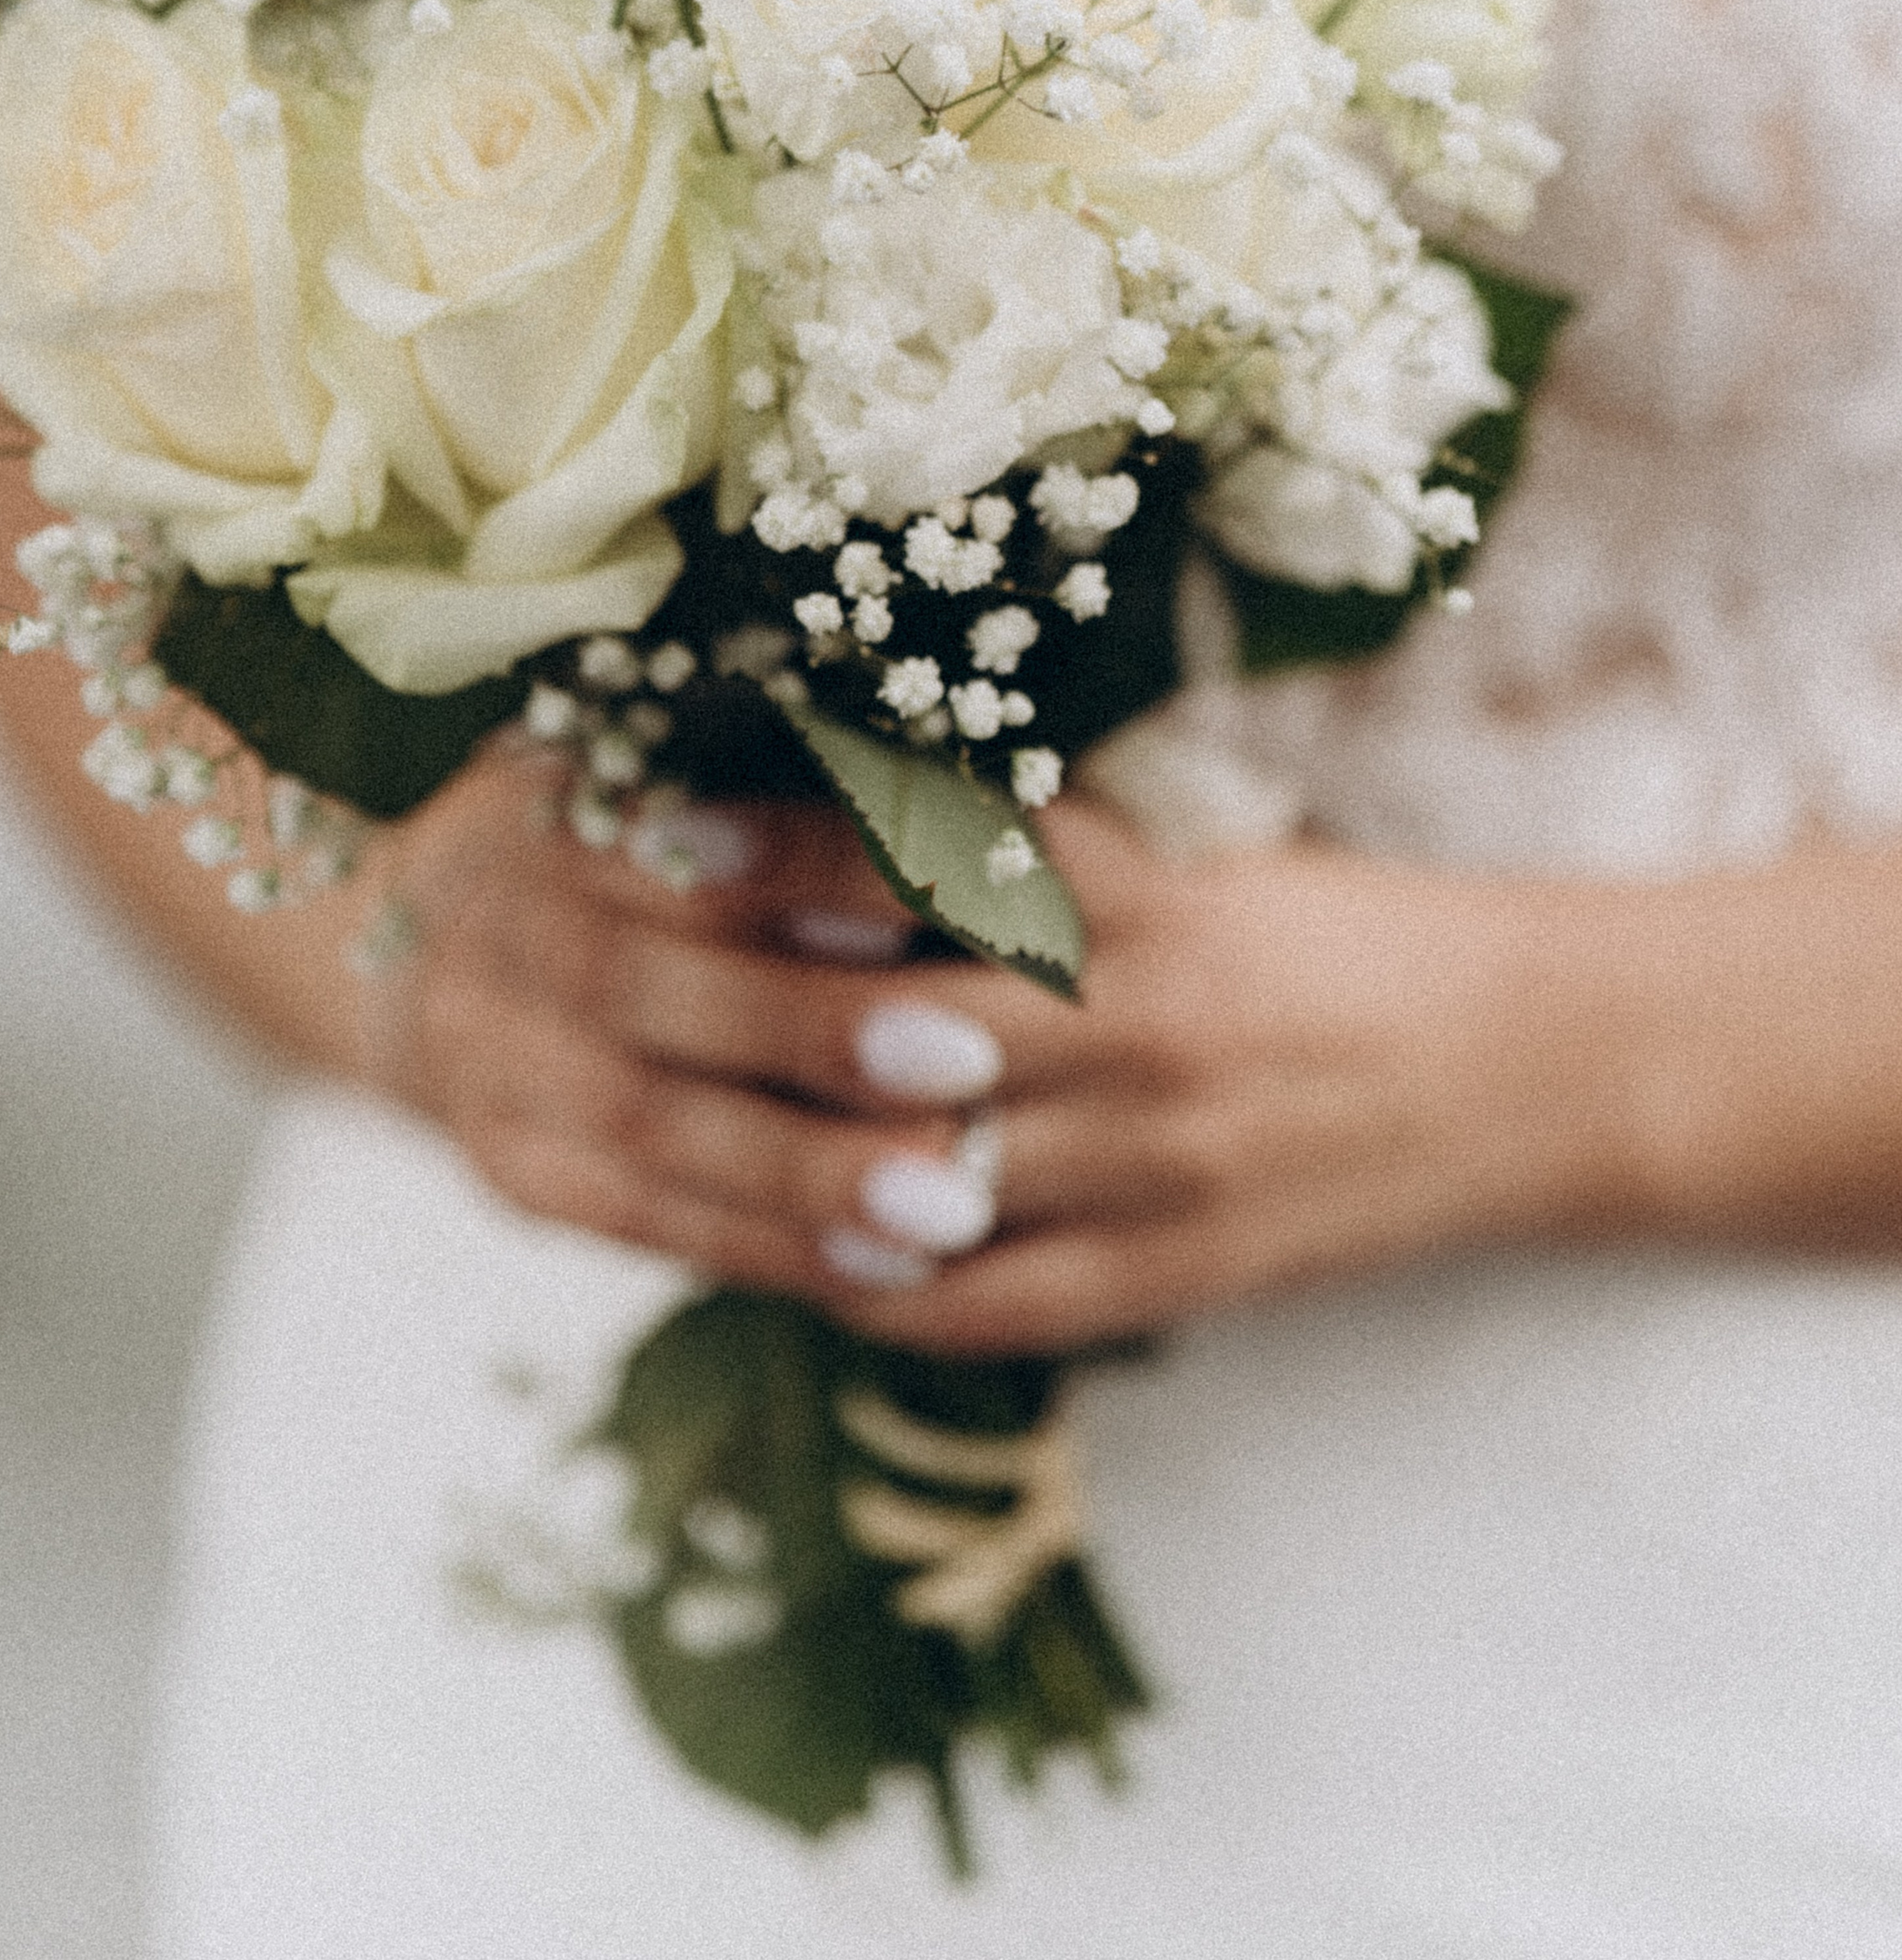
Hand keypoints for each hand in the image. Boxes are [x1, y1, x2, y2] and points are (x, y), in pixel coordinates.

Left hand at [373, 734, 1655, 1353]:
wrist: (1529, 1062)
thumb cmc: (1342, 933)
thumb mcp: (1199, 860)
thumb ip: (1038, 857)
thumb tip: (845, 836)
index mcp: (1143, 903)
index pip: (919, 869)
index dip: (773, 851)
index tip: (654, 826)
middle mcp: (1137, 1032)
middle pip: (881, 1033)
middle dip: (729, 1012)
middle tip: (599, 987)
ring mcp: (1154, 1170)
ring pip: (915, 1178)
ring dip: (772, 1161)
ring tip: (651, 1131)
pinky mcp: (1175, 1277)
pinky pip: (987, 1304)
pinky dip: (873, 1286)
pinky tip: (788, 1257)